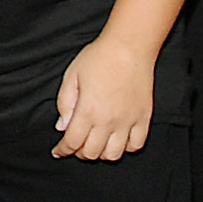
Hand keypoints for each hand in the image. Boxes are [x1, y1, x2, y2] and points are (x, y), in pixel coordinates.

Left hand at [52, 32, 154, 159]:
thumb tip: (62, 126)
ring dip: (101, 153)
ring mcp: (128, 121)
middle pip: (91, 153)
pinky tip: (117, 139)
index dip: (62, 150)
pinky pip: (136, 145)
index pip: (72, 142)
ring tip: (96, 143)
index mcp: (88, 110)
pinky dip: (125, 148)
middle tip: (76, 144)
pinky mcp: (143, 117)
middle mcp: (108, 120)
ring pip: (113, 154)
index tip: (58, 151)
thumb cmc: (99, 57)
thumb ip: (64, 103)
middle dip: (79, 152)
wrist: (129, 46)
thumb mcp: (71, 76)